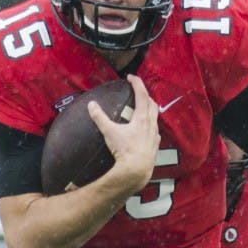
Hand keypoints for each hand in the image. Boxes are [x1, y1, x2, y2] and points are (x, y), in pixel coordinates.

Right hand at [88, 74, 159, 192]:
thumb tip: (91, 105)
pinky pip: (155, 132)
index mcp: (142, 118)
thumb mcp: (110, 132)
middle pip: (152, 104)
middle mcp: (151, 125)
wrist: (136, 170)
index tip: (131, 77)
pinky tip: (146, 130)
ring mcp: (154, 135)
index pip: (142, 94)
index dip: (137, 83)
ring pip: (156, 117)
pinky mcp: (155, 145)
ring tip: (143, 108)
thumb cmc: (125, 151)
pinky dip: (151, 126)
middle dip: (145, 95)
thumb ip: (100, 118)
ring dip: (150, 110)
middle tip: (138, 91)